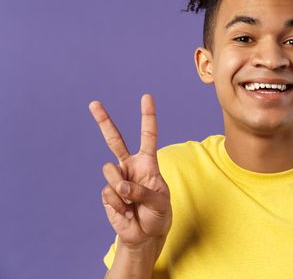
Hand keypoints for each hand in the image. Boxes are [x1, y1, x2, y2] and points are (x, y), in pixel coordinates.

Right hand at [89, 94, 171, 249]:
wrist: (145, 234)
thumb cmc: (158, 214)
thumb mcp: (159, 202)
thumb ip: (142, 192)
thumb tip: (120, 186)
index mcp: (147, 163)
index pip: (148, 136)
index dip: (148, 116)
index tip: (147, 97)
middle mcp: (130, 166)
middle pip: (114, 140)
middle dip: (104, 121)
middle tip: (94, 103)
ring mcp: (117, 178)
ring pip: (111, 171)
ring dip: (123, 189)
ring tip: (132, 203)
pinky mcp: (107, 193)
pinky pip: (109, 193)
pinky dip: (119, 205)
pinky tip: (126, 211)